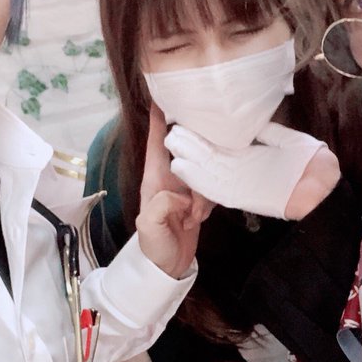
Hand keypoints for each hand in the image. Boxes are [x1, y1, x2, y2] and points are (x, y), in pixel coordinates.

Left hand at [137, 105, 210, 277]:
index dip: (160, 117)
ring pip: (205, 169)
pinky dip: (210, 202)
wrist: (168, 269)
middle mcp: (170, 177)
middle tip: (198, 180)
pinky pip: (212, 186)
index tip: (165, 93)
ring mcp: (186, 186)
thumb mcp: (149, 226)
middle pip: (188, 149)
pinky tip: (199, 219)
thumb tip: (182, 193)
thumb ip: (162, 204)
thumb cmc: (153, 247)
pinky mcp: (199, 197)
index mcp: (154, 178)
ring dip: (204, 193)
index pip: (157, 142)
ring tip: (193, 216)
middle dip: (198, 161)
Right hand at [165, 122, 328, 218]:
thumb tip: (248, 116)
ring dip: (187, 157)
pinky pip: (213, 187)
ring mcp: (238, 182)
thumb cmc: (310, 163)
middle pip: (208, 153)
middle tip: (168, 126)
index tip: (186, 115)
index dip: (203, 130)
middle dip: (188, 142)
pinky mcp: (239, 195)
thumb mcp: (287, 140)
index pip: (221, 140)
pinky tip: (179, 167)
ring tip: (168, 143)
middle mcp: (240, 168)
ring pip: (206, 168)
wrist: (323, 186)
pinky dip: (196, 178)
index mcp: (251, 154)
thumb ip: (266, 131)